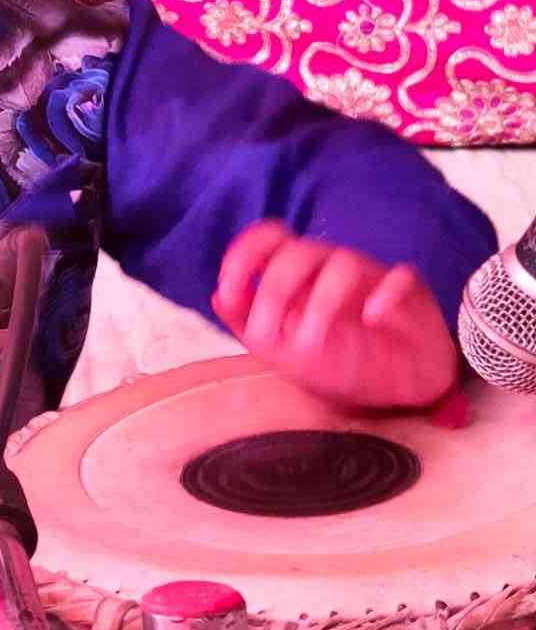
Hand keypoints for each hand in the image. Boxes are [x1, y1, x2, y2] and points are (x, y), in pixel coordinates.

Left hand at [211, 220, 457, 410]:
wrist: (399, 392)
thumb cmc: (339, 360)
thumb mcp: (281, 351)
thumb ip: (246, 323)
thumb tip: (218, 295)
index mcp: (301, 274)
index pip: (270, 238)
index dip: (244, 255)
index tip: (230, 290)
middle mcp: (334, 268)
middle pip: (300, 252)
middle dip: (275, 292)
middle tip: (268, 336)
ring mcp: (373, 279)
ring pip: (345, 263)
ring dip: (321, 303)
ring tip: (309, 344)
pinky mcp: (411, 297)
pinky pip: (402, 279)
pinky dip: (386, 294)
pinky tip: (372, 318)